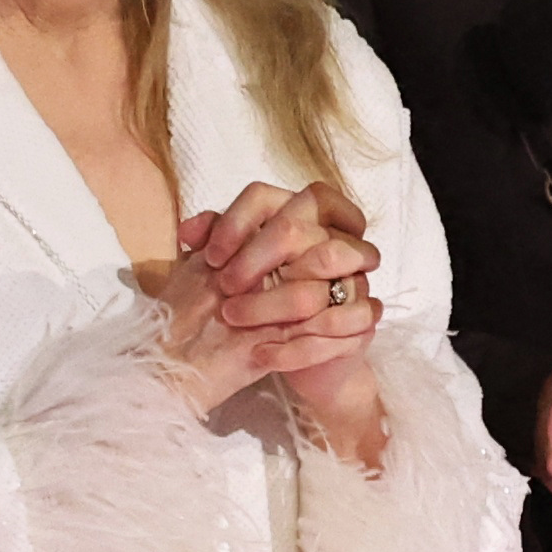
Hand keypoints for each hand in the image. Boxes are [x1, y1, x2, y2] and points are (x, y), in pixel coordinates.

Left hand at [161, 180, 385, 414]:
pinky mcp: (363, 320)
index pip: (270, 197)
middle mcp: (334, 241)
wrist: (295, 352)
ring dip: (270, 304)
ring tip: (233, 319)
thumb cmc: (260, 303)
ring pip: (319, 282)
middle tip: (224, 286)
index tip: (211, 256)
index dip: (238, 222)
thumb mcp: (232, 268)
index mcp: (300, 219)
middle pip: (297, 232)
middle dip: (254, 259)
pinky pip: (336, 327)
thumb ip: (213, 241)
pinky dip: (294, 346)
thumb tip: (188, 231)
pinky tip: (261, 353)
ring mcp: (354, 280)